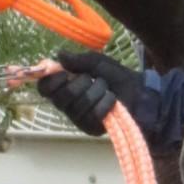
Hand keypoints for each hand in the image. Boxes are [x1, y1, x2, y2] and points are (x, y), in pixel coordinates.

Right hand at [37, 49, 155, 138]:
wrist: (139, 92)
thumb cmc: (115, 76)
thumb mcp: (97, 62)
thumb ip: (78, 60)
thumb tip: (59, 55)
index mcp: (64, 87)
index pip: (44, 89)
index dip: (51, 81)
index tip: (65, 73)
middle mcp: (67, 105)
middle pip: (60, 98)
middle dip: (80, 84)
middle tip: (92, 79)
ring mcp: (78, 118)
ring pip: (79, 105)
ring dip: (97, 91)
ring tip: (107, 88)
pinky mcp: (91, 128)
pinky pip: (93, 115)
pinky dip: (106, 103)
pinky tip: (113, 101)